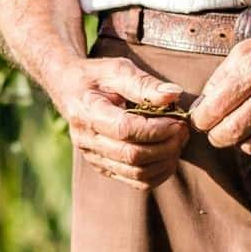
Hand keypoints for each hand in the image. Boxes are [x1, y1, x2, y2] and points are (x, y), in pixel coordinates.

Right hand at [47, 57, 189, 190]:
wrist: (68, 88)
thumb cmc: (96, 76)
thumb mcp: (117, 69)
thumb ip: (144, 83)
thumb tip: (173, 94)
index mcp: (87, 112)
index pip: (125, 130)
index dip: (156, 129)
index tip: (177, 119)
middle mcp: (87, 140)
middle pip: (132, 156)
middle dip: (166, 145)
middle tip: (182, 130)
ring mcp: (93, 157)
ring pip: (137, 173)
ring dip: (165, 160)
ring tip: (178, 141)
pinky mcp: (102, 167)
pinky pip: (136, 182)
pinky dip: (159, 173)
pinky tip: (169, 155)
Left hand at [190, 22, 250, 159]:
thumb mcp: (243, 51)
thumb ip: (218, 80)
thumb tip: (199, 110)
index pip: (215, 109)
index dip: (200, 120)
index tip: (199, 120)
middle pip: (232, 133)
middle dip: (215, 136)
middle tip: (214, 131)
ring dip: (238, 142)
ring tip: (239, 128)